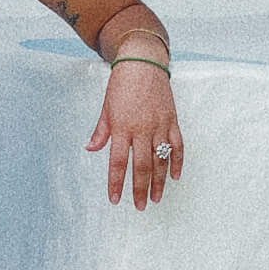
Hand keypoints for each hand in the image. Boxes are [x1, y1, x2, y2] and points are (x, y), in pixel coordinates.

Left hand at [86, 62, 183, 208]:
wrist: (142, 63)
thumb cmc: (121, 85)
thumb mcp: (106, 108)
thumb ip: (101, 131)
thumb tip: (90, 148)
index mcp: (122, 127)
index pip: (117, 162)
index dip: (116, 183)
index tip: (115, 199)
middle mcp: (142, 129)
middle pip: (141, 166)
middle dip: (140, 189)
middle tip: (140, 206)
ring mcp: (159, 125)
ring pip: (161, 160)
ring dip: (159, 182)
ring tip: (156, 198)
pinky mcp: (172, 120)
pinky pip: (178, 145)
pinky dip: (177, 162)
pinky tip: (175, 177)